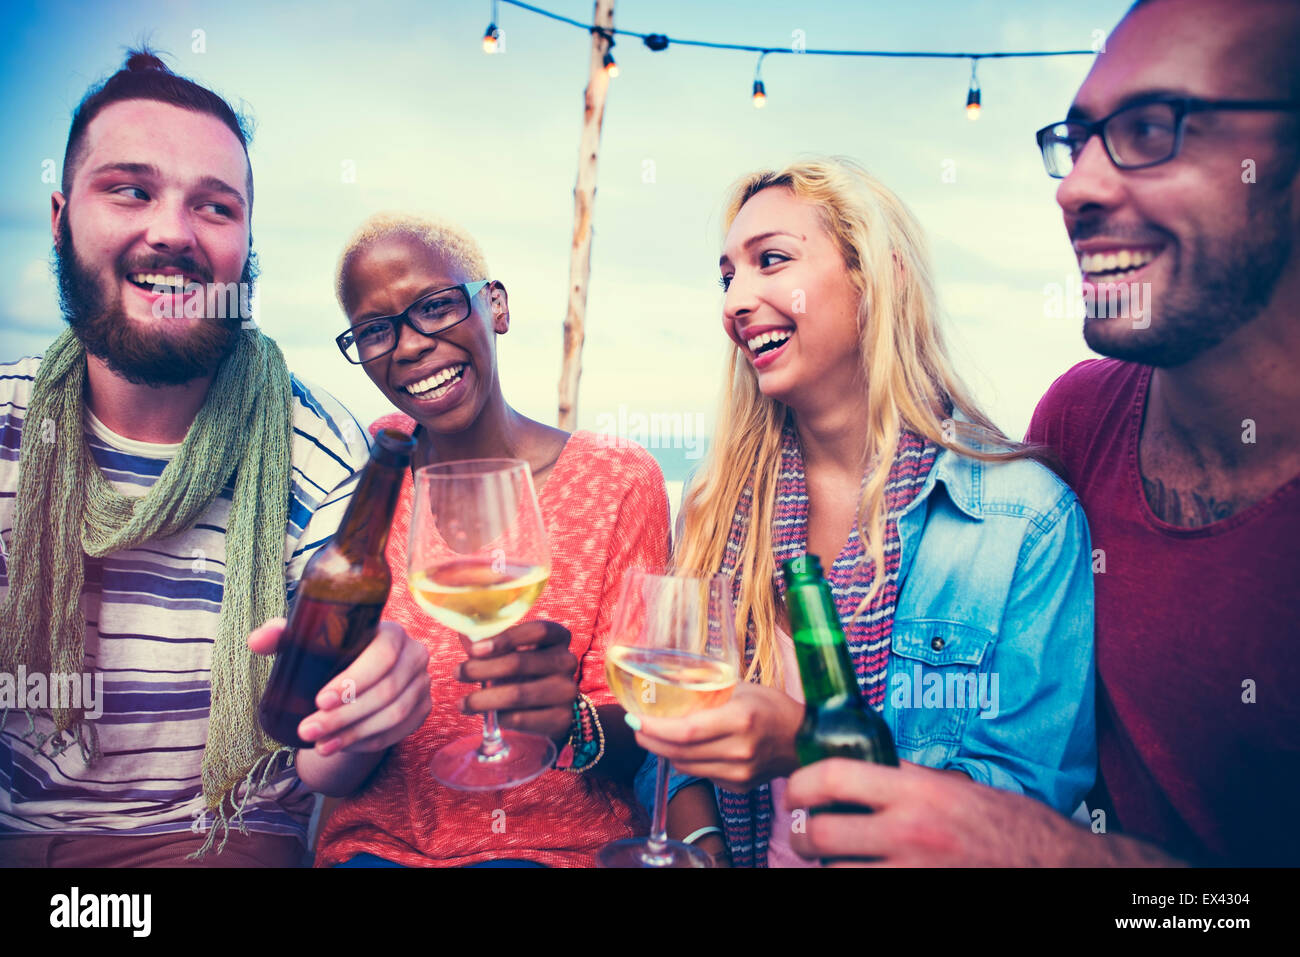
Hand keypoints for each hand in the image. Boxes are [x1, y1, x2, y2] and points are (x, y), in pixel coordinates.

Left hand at [248, 617, 431, 757]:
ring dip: (355, 734)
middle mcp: (415, 654)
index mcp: (391, 632)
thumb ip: (281, 636)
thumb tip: (256, 641)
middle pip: (387, 690)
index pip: (382, 655)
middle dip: (345, 716)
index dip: (354, 680)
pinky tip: (343, 747)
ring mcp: (422, 683)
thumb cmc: (333, 654)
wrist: (362, 676)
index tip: (320, 700)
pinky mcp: (423, 708)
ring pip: (394, 715)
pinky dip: (370, 742)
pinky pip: (400, 731)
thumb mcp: (307, 642)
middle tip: (308, 730)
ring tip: (321, 745)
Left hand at [457, 619, 577, 744]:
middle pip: (520, 662)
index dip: (507, 638)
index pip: (538, 631)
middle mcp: (567, 661)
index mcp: (558, 637)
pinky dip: (499, 718)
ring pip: (518, 693)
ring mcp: (567, 690)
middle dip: (481, 669)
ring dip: (483, 699)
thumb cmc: (522, 673)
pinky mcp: (562, 718)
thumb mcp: (510, 652)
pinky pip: (522, 718)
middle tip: (458, 673)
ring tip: (462, 703)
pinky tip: (486, 717)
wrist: (546, 710)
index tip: (474, 649)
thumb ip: (489, 641)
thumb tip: (464, 633)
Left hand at [631, 682, 802, 791]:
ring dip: (664, 751)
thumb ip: (707, 690)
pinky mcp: (738, 787)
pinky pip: (701, 774)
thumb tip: (668, 680)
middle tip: (636, 725)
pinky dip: (686, 761)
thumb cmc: (772, 707)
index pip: (686, 731)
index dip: (655, 727)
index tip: (635, 717)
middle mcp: (738, 750)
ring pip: (685, 767)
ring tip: (654, 735)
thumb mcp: (742, 688)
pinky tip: (685, 747)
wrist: (804, 741)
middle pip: (679, 752)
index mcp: (740, 720)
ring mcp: (739, 773)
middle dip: (651, 739)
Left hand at [782, 758, 1177, 866]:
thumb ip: (907, 779)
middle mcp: (909, 833)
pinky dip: (855, 883)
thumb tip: (860, 767)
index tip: (795, 790)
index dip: (800, 784)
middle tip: (803, 834)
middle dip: (801, 835)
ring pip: (836, 873)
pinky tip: (862, 874)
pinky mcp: (916, 904)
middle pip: (820, 833)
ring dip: (829, 867)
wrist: (1056, 868)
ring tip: (835, 859)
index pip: (833, 777)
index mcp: (916, 793)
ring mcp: (911, 875)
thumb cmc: (1009, 826)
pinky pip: (863, 892)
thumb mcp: (957, 789)